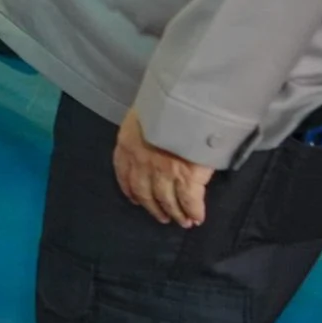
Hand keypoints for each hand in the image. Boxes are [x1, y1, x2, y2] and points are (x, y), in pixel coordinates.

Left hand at [112, 110, 212, 228]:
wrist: (181, 104)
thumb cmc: (162, 101)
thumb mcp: (145, 111)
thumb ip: (145, 126)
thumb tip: (153, 132)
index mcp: (127, 144)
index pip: (124, 173)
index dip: (130, 189)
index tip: (135, 200)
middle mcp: (142, 163)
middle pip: (145, 193)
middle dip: (154, 208)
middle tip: (162, 217)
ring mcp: (164, 173)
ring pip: (168, 201)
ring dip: (176, 213)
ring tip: (183, 222)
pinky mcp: (187, 179)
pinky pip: (190, 201)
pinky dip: (194, 211)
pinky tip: (197, 217)